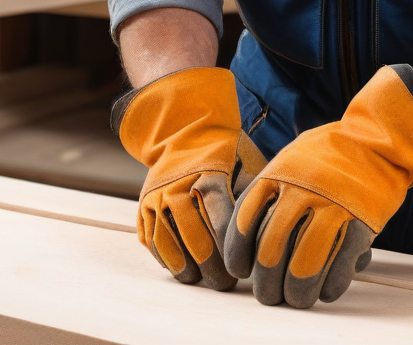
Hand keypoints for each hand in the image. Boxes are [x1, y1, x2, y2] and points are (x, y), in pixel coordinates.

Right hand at [115, 67, 265, 289]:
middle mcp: (179, 188)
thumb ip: (254, 196)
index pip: (222, 224)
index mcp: (210, 176)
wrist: (187, 130)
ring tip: (202, 279)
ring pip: (170, 245)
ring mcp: (157, 198)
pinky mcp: (143, 207)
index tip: (242, 267)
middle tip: (224, 282)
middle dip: (212, 268)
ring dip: (187, 269)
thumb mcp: (247, 162)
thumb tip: (268, 231)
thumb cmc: (227, 152)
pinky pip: (152, 241)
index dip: (231, 250)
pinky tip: (182, 269)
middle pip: (196, 241)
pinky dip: (166, 259)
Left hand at [224, 64, 412, 307]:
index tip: (241, 271)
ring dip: (297, 292)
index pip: (246, 221)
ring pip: (304, 266)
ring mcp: (333, 206)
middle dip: (267, 283)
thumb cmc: (331, 152)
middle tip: (269, 295)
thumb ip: (271, 188)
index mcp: (280, 172)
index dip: (239, 253)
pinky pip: (339, 266)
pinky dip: (331, 285)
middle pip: (272, 251)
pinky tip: (326, 290)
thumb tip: (246, 231)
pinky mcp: (361, 222)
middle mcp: (302, 190)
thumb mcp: (293, 157)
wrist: (378, 138)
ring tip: (296, 299)